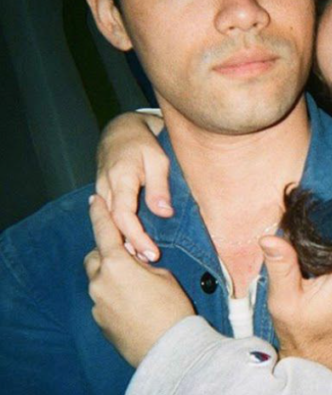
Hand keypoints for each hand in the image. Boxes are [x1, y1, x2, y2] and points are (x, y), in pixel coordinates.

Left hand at [85, 195, 194, 367]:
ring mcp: (97, 303)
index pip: (104, 231)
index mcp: (117, 264)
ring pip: (98, 281)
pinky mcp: (99, 322)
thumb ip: (145, 265)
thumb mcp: (165, 276)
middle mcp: (100, 281)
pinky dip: (114, 299)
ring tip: (134, 287)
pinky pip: (103, 302)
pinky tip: (134, 308)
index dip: (99, 214)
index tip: (93, 200)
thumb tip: (137, 266)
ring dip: (111, 278)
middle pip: (95, 258)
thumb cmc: (172, 308)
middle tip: (129, 258)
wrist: (169, 348)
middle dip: (107, 254)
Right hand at [95, 111, 168, 262]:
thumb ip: (159, 187)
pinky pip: (109, 216)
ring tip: (143, 257)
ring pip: (109, 222)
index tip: (152, 252)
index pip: (123, 215)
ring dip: (124, 240)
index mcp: (120, 177)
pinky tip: (132, 244)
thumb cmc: (144, 143)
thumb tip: (164, 213)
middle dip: (131, 245)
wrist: (121, 131)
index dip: (136, 237)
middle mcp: (105, 187)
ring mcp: (101, 191)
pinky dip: (120, 231)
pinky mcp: (103, 194)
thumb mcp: (159, 160)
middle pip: (114, 224)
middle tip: (150, 260)